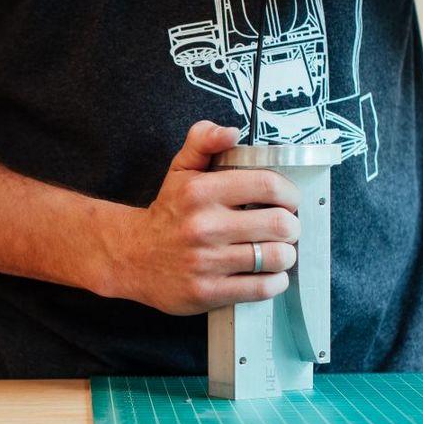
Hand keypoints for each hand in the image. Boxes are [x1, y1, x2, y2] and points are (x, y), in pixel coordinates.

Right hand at [100, 121, 300, 315]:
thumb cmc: (167, 214)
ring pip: (276, 257)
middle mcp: (204, 226)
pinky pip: (262, 287)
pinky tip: (267, 274)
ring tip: (276, 252)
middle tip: (285, 229)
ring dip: (286, 255)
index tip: (289, 201)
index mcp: (201, 192)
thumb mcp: (179, 170)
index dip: (290, 194)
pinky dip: (274, 281)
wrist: (130, 257)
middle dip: (292, 227)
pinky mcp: (208, 291)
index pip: (268, 186)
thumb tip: (231, 131)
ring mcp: (206, 261)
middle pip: (280, 224)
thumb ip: (203, 141)